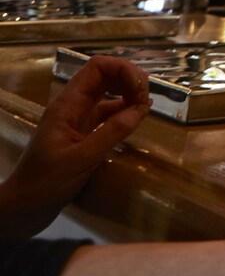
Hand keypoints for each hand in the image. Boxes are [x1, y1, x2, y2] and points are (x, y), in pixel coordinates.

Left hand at [0, 56, 149, 235]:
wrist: (24, 207)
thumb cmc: (46, 182)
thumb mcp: (82, 158)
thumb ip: (112, 132)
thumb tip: (143, 108)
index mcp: (67, 106)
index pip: (97, 68)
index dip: (124, 70)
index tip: (143, 91)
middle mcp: (73, 107)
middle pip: (104, 76)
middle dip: (129, 79)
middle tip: (148, 100)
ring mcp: (77, 120)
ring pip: (107, 94)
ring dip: (129, 94)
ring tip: (147, 108)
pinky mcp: (83, 135)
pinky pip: (107, 114)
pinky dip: (125, 111)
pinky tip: (137, 118)